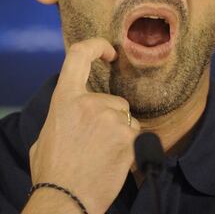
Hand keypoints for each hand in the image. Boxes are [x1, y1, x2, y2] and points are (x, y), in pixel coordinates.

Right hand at [29, 38, 139, 213]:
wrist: (64, 201)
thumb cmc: (52, 172)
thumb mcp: (46, 134)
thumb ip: (64, 114)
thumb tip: (73, 109)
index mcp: (65, 99)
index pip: (79, 55)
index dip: (97, 46)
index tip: (110, 52)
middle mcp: (89, 103)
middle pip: (113, 100)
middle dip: (110, 120)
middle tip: (96, 146)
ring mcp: (110, 118)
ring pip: (126, 119)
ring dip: (121, 134)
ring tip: (103, 156)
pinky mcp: (128, 136)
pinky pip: (137, 135)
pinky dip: (131, 148)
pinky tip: (115, 162)